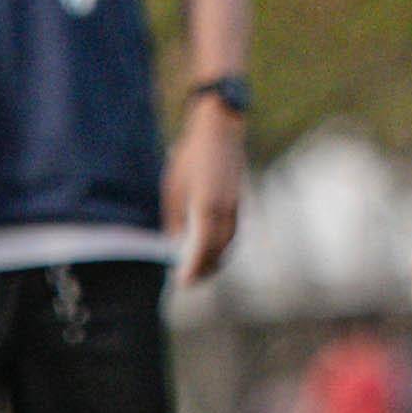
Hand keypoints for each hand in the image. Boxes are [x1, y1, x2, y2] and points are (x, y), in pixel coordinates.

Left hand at [169, 95, 248, 286]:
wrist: (220, 130)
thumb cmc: (190, 157)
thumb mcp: (173, 188)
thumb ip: (175, 219)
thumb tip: (174, 243)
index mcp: (206, 206)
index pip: (202, 248)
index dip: (193, 268)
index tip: (182, 282)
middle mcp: (225, 210)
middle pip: (219, 251)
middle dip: (205, 269)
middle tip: (188, 282)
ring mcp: (235, 206)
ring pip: (228, 243)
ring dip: (215, 259)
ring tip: (199, 270)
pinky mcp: (238, 202)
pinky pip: (232, 232)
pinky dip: (222, 245)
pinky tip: (210, 247)